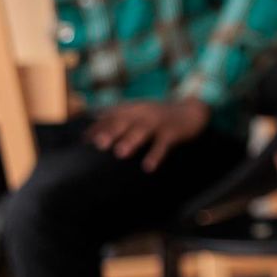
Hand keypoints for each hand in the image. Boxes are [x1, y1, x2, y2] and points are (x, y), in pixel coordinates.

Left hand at [85, 98, 211, 171]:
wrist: (192, 111)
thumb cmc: (158, 117)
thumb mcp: (138, 113)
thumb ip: (118, 120)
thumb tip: (90, 132)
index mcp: (133, 110)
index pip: (111, 116)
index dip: (98, 127)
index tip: (84, 141)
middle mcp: (144, 113)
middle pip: (125, 121)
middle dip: (112, 131)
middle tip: (99, 144)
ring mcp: (159, 122)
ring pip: (143, 130)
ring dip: (132, 140)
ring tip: (121, 153)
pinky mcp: (174, 132)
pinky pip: (164, 144)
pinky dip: (156, 154)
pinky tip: (148, 167)